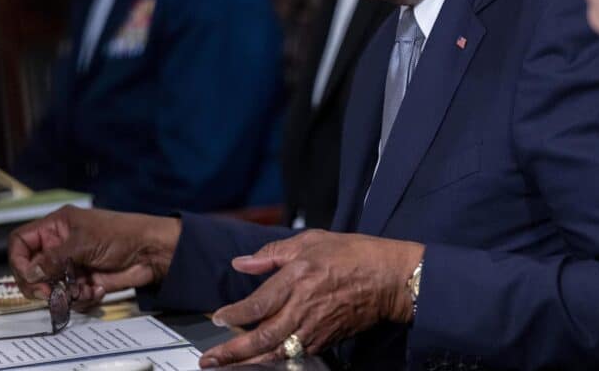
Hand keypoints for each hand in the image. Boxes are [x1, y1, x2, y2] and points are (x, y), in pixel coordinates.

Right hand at [8, 205, 180, 307]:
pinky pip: (70, 297)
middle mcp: (61, 246)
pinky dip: (80, 297)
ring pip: (51, 288)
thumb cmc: (122, 234)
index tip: (28, 276)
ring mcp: (72, 265)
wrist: (151, 252)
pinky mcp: (84, 282)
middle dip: (39, 284)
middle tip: (49, 292)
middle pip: (32, 270)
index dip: (18, 260)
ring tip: (82, 288)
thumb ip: (53, 258)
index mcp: (57, 227)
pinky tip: (96, 289)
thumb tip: (30, 272)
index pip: (21, 242)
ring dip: (63, 293)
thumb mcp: (83, 242)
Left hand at [199, 230, 423, 367]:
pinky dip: (274, 360)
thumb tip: (242, 263)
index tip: (218, 319)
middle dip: (232, 352)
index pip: (257, 303)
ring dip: (249, 362)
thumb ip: (273, 253)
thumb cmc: (353, 255)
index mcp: (298, 278)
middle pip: (262, 336)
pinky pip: (294, 354)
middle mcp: (303, 307)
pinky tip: (260, 361)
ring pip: (276, 352)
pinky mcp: (325, 340)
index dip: (234, 315)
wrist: (389, 279)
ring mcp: (315, 328)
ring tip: (226, 367)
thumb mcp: (312, 241)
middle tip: (209, 360)